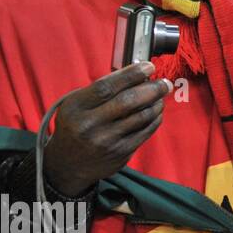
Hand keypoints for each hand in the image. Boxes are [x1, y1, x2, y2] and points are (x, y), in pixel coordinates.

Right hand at [42, 63, 170, 195]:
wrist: (67, 165)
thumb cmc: (76, 127)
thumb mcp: (77, 106)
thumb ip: (102, 91)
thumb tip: (138, 74)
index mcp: (76, 108)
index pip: (107, 86)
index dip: (131, 74)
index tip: (149, 66)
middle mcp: (89, 125)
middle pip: (128, 101)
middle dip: (152, 89)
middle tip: (164, 82)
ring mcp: (106, 141)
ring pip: (142, 116)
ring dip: (156, 103)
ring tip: (161, 96)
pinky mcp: (121, 153)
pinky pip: (145, 131)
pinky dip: (155, 118)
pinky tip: (156, 111)